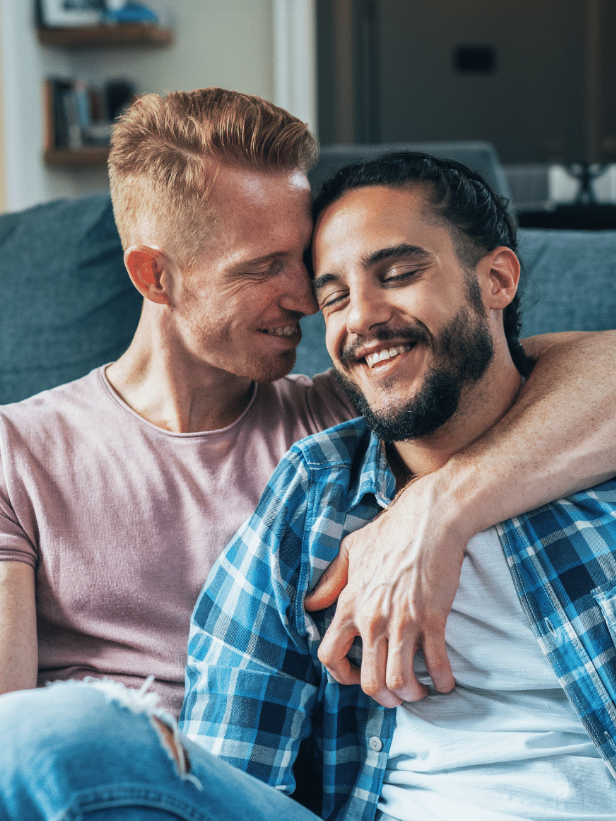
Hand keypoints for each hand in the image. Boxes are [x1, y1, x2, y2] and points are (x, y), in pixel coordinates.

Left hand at [304, 473, 467, 706]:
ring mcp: (402, 621)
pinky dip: (442, 681)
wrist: (429, 519)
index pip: (330, 656)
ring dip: (410, 695)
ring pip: (399, 681)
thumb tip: (311, 603)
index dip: (340, 676)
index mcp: (350, 604)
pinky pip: (436, 664)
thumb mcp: (351, 551)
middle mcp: (372, 619)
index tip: (355, 678)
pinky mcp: (432, 619)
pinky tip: (446, 682)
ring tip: (419, 691)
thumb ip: (331, 581)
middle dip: (382, 696)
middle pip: (368, 680)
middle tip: (394, 694)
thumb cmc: (390, 531)